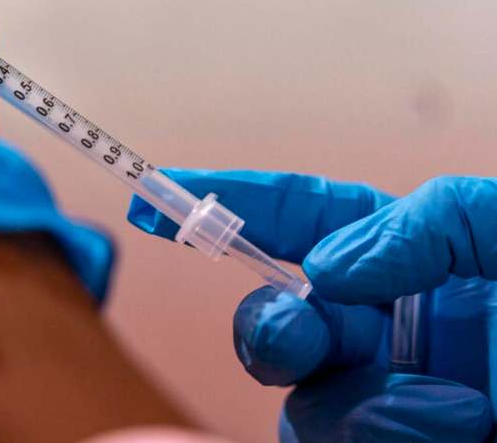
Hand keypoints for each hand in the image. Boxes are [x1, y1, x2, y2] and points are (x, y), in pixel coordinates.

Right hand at [128, 170, 496, 441]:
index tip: (156, 194)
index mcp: (413, 263)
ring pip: (307, 410)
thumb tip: (328, 269)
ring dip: (363, 406)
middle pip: (278, 328)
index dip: (225, 204)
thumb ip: (424, 226)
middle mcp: (390, 338)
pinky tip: (455, 430)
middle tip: (301, 333)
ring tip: (457, 411)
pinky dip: (386, 435)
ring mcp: (395, 409)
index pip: (297, 220)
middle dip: (270, 328)